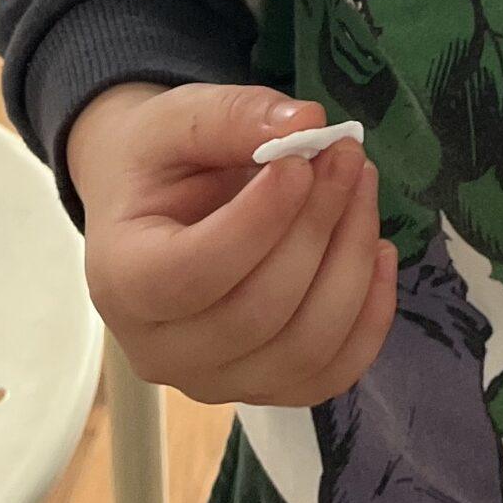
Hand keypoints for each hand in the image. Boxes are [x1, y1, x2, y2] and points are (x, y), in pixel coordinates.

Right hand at [68, 81, 397, 406]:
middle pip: (257, 314)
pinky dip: (371, 315)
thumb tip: (306, 122)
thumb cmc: (158, 162)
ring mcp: (214, 381)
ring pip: (304, 348)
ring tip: (362, 186)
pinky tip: (379, 249)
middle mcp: (159, 351)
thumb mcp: (176, 119)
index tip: (302, 160)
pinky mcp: (263, 386)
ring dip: (351, 261)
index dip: (260, 221)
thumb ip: (232, 116)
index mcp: (123, 279)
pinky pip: (333, 372)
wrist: (151, 206)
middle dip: (317, 226)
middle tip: (346, 155)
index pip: (194, 275)